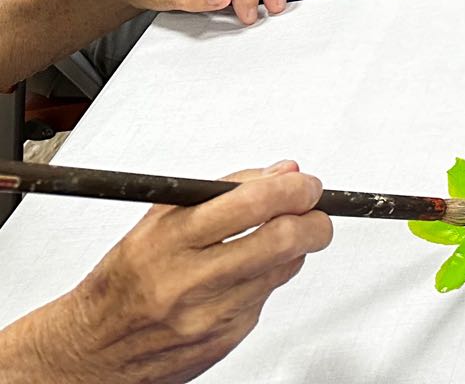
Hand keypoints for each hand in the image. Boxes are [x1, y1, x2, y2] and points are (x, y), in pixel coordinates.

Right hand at [2, 163, 331, 383]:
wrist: (91, 350)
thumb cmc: (125, 279)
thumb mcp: (159, 220)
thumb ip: (226, 190)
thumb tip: (284, 173)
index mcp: (170, 241)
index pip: (252, 204)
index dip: (294, 190)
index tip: (307, 185)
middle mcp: (189, 281)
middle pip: (282, 241)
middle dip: (314, 220)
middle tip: (314, 211)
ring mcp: (210, 315)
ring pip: (282, 270)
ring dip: (292, 250)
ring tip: (272, 240)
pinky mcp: (225, 340)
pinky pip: (267, 300)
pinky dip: (265, 281)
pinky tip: (241, 279)